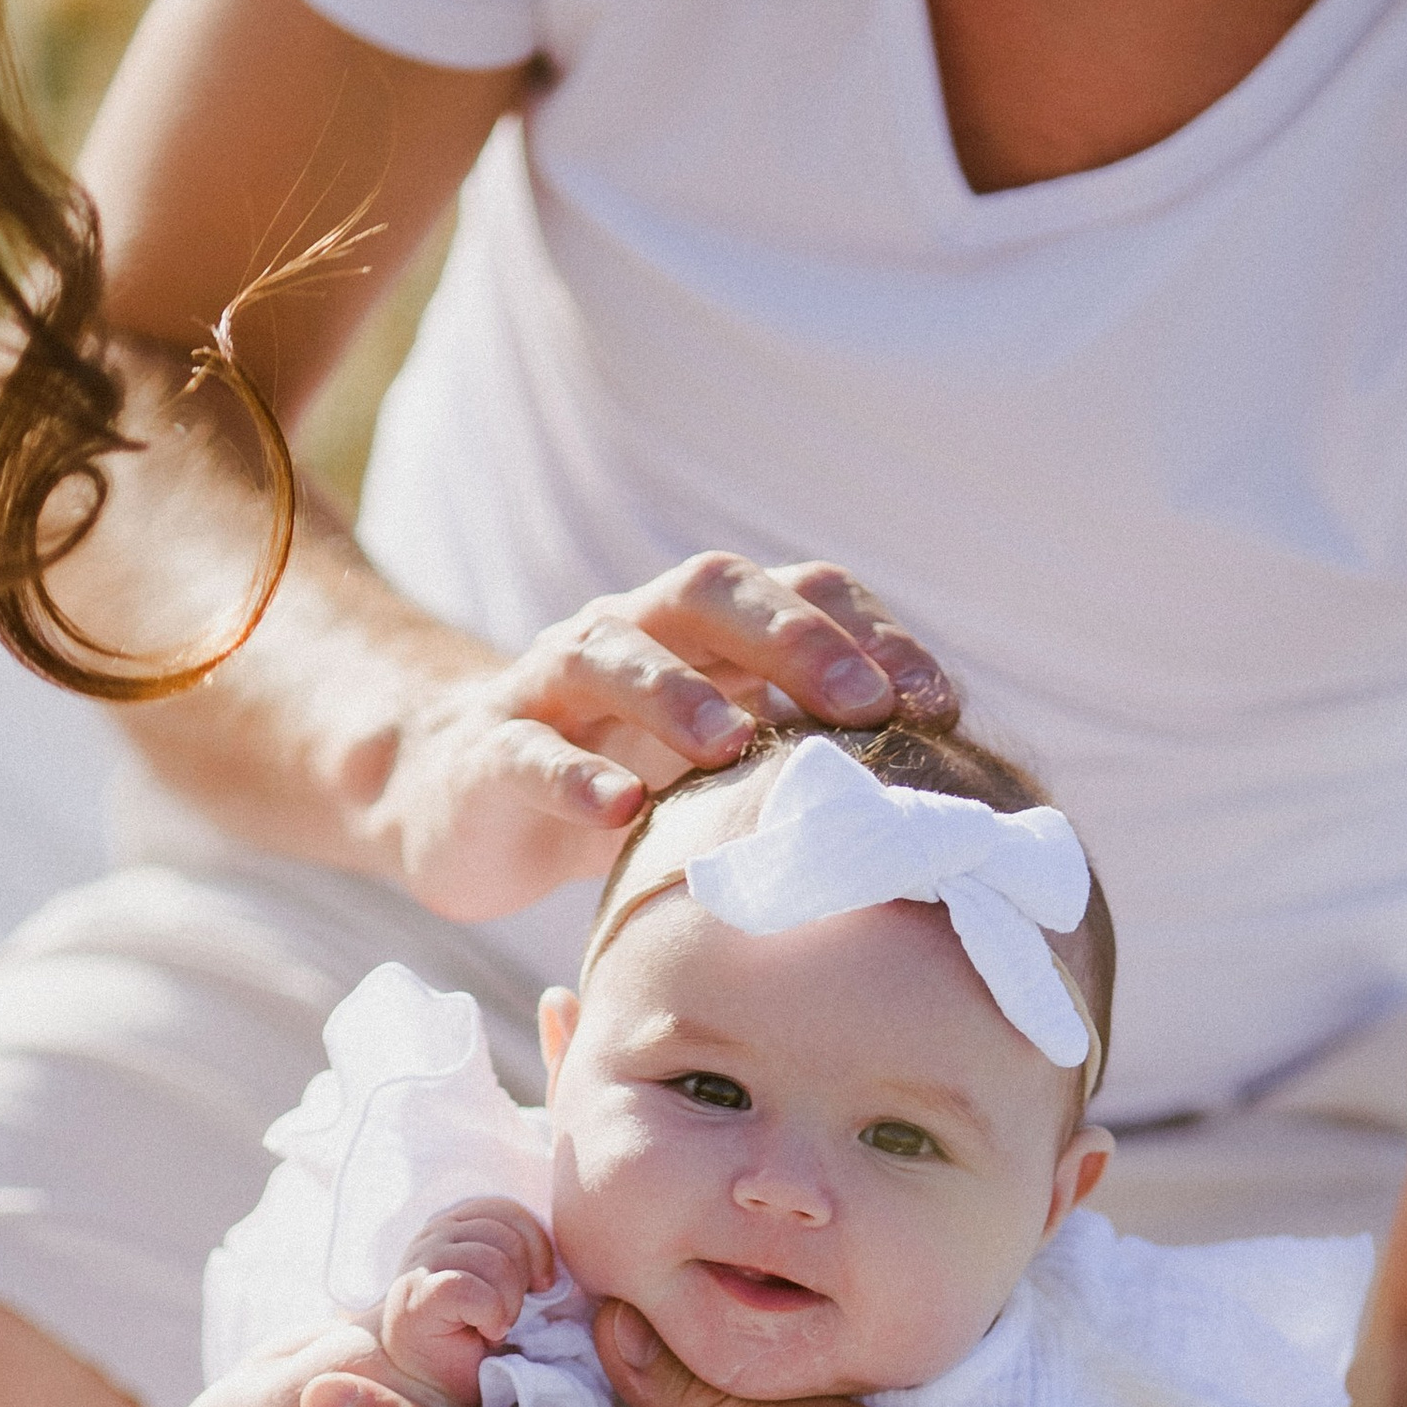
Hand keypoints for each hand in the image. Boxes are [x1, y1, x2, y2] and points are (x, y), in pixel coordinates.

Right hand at [370, 556, 957, 925]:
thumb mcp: (721, 762)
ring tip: (735, 747)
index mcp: (698, 630)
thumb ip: (805, 749)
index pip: (795, 594)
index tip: (937, 700)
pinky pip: (527, 752)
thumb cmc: (620, 779)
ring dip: (679, 697)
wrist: (458, 797)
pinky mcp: (488, 753)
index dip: (869, 632)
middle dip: (791, 641)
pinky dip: (573, 778)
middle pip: (705, 593)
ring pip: (611, 656)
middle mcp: (627, 632)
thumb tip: (948, 784)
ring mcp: (550, 686)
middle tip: (862, 706)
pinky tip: (618, 813)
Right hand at [383, 1198, 557, 1406]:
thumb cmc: (472, 1335)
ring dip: (508, 1304)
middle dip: (523, 1282)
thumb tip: (561, 1252)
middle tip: (508, 1315)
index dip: (536, 1247)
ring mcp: (422, 1261)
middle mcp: (436, 1234)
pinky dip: (490, 1316)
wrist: (431, 1383)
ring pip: (494, 1261)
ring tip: (495, 1326)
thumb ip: (520, 1256)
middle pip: (508, 1236)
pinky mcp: (417, 1293)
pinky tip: (484, 1333)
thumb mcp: (504, 1284)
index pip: (509, 1212)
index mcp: (458, 1224)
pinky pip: (473, 1290)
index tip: (539, 1286)